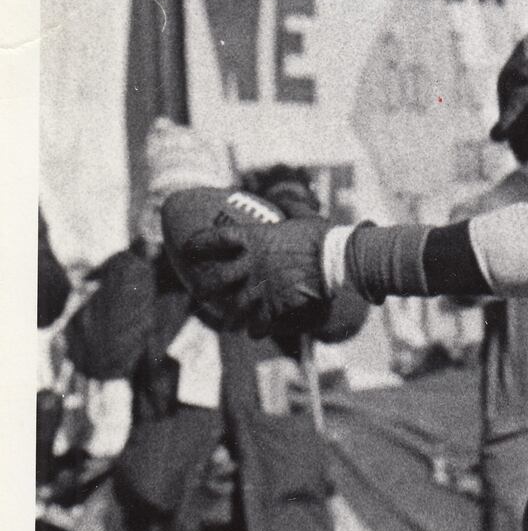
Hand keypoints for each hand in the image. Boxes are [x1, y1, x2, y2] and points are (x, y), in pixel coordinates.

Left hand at [175, 218, 332, 337]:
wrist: (336, 260)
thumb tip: (285, 198)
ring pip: (235, 308)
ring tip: (229, 326)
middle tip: (198, 294)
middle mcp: (251, 265)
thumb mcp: (304, 216)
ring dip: (230, 318)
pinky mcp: (275, 306)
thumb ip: (290, 207)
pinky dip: (256, 329)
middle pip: (216, 279)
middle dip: (204, 288)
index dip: (199, 244)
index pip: (216, 239)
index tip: (187, 249)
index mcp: (254, 239)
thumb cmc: (322, 236)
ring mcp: (261, 287)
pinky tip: (254, 333)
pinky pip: (259, 323)